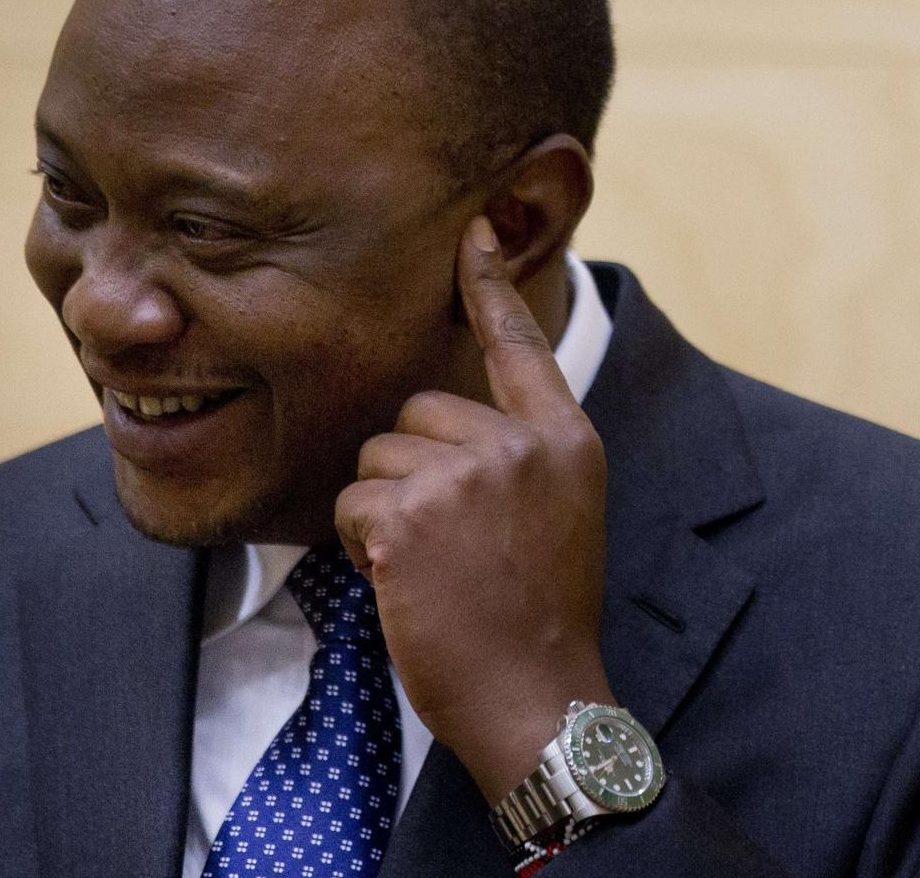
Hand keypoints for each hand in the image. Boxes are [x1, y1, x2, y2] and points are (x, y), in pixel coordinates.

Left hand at [335, 216, 613, 803]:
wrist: (535, 693)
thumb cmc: (539, 617)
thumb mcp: (563, 514)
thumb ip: (523, 455)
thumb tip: (448, 422)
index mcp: (566, 440)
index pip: (520, 344)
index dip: (491, 284)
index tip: (473, 227)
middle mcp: (521, 443)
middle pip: (419, 410)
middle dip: (410, 469)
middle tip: (446, 542)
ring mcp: (468, 474)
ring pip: (378, 455)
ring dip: (383, 510)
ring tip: (431, 567)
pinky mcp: (411, 511)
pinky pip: (353, 500)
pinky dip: (362, 543)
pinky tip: (405, 582)